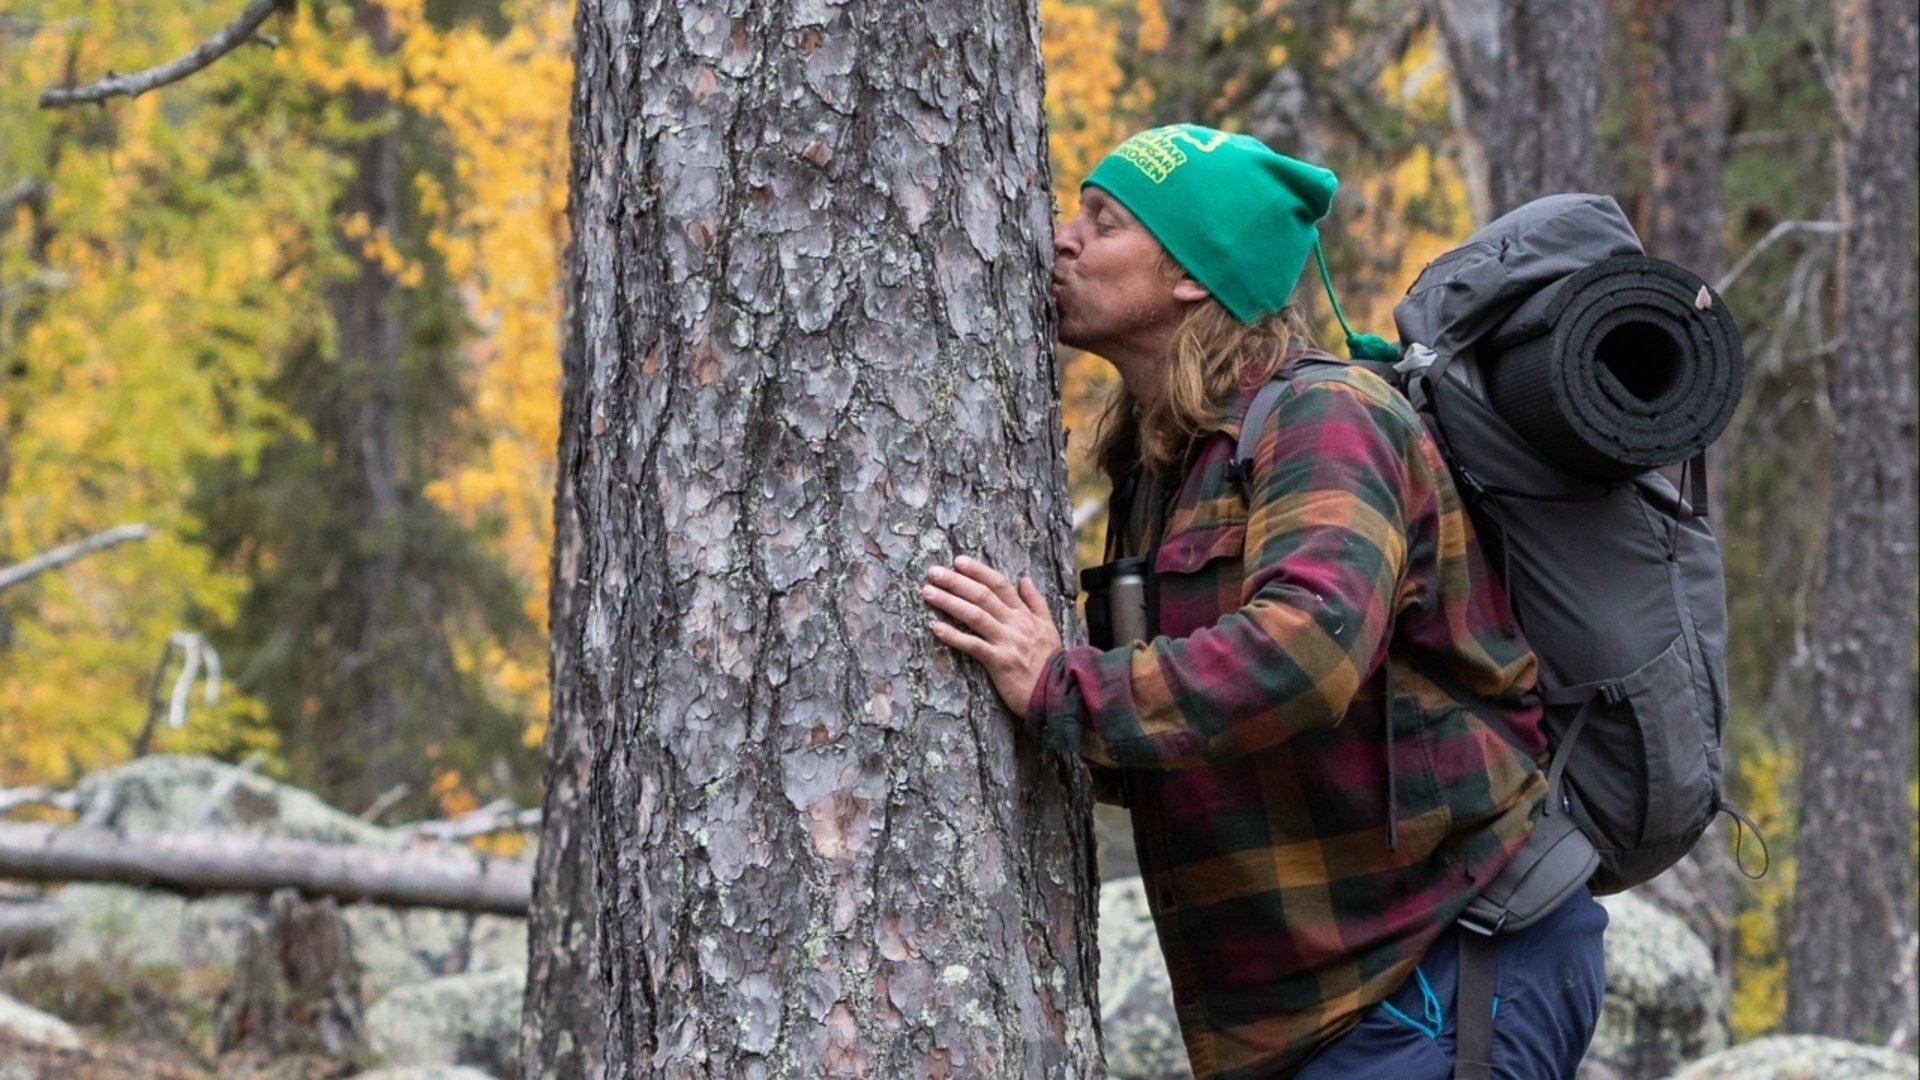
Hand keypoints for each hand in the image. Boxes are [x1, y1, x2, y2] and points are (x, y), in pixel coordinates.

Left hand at [922, 556, 1061, 719]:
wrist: (1058, 691)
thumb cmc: (1050, 661)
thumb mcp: (1048, 626)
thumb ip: (1036, 602)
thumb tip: (1025, 579)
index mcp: (1024, 614)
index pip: (999, 584)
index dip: (978, 571)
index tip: (958, 561)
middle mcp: (1014, 623)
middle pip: (982, 595)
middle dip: (956, 582)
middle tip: (933, 572)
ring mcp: (1006, 641)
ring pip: (975, 615)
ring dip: (949, 602)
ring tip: (928, 592)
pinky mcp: (998, 662)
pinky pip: (973, 645)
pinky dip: (954, 636)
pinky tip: (935, 627)